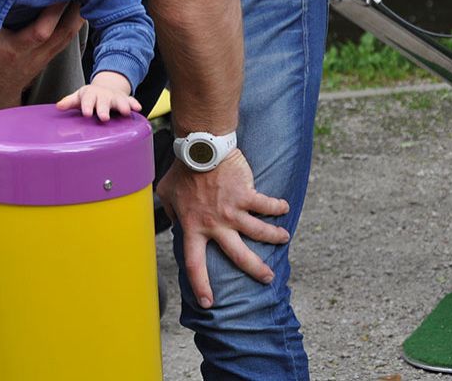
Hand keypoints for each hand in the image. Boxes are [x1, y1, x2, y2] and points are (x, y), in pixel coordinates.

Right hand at [0, 1, 83, 124]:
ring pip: (60, 36)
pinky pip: (65, 40)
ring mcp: (33, 58)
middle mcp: (14, 52)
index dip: (3, 6)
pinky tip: (85, 4)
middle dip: (53, 9)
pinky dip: (76, 23)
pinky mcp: (45, 59)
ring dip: (73, 13)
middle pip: (39, 32)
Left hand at [56, 80, 140, 120]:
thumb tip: (59, 106)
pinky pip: (131, 100)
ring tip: (125, 112)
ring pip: (119, 100)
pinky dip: (134, 104)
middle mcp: (103, 95)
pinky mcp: (125, 99)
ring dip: (122, 105)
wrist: (105, 87)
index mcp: (90, 95)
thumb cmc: (89, 96)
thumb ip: (69, 102)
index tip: (86, 113)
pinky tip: (138, 109)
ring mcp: (115, 97)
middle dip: (104, 109)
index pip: (87, 100)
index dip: (87, 106)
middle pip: (103, 102)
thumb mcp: (79, 97)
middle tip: (104, 118)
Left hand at [156, 149, 290, 308]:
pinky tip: (284, 207)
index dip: (201, 285)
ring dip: (274, 237)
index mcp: (193, 226)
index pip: (194, 263)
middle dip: (255, 270)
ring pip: (260, 233)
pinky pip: (267, 206)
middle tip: (267, 278)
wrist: (199, 148)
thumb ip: (171, 210)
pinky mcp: (247, 196)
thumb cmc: (181, 170)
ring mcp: (232, 211)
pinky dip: (278, 207)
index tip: (208, 303)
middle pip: (238, 256)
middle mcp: (215, 224)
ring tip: (283, 238)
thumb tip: (173, 220)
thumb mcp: (167, 193)